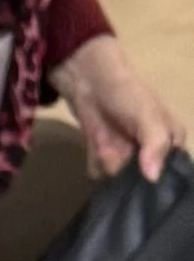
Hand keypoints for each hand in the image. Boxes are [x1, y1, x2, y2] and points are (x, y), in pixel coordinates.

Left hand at [53, 32, 184, 182]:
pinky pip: (101, 173)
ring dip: (110, 164)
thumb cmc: (126, 94)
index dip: (161, 178)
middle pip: (143, 180)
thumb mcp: (148, 116)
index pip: (173, 171)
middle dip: (130, 173)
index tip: (147, 176)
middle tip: (121, 153)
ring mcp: (126, 154)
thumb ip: (155, 146)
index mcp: (171, 139)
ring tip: (106, 144)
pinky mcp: (104, 156)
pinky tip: (95, 148)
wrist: (88, 80)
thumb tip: (153, 178)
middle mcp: (150, 151)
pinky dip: (96, 163)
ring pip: (120, 179)